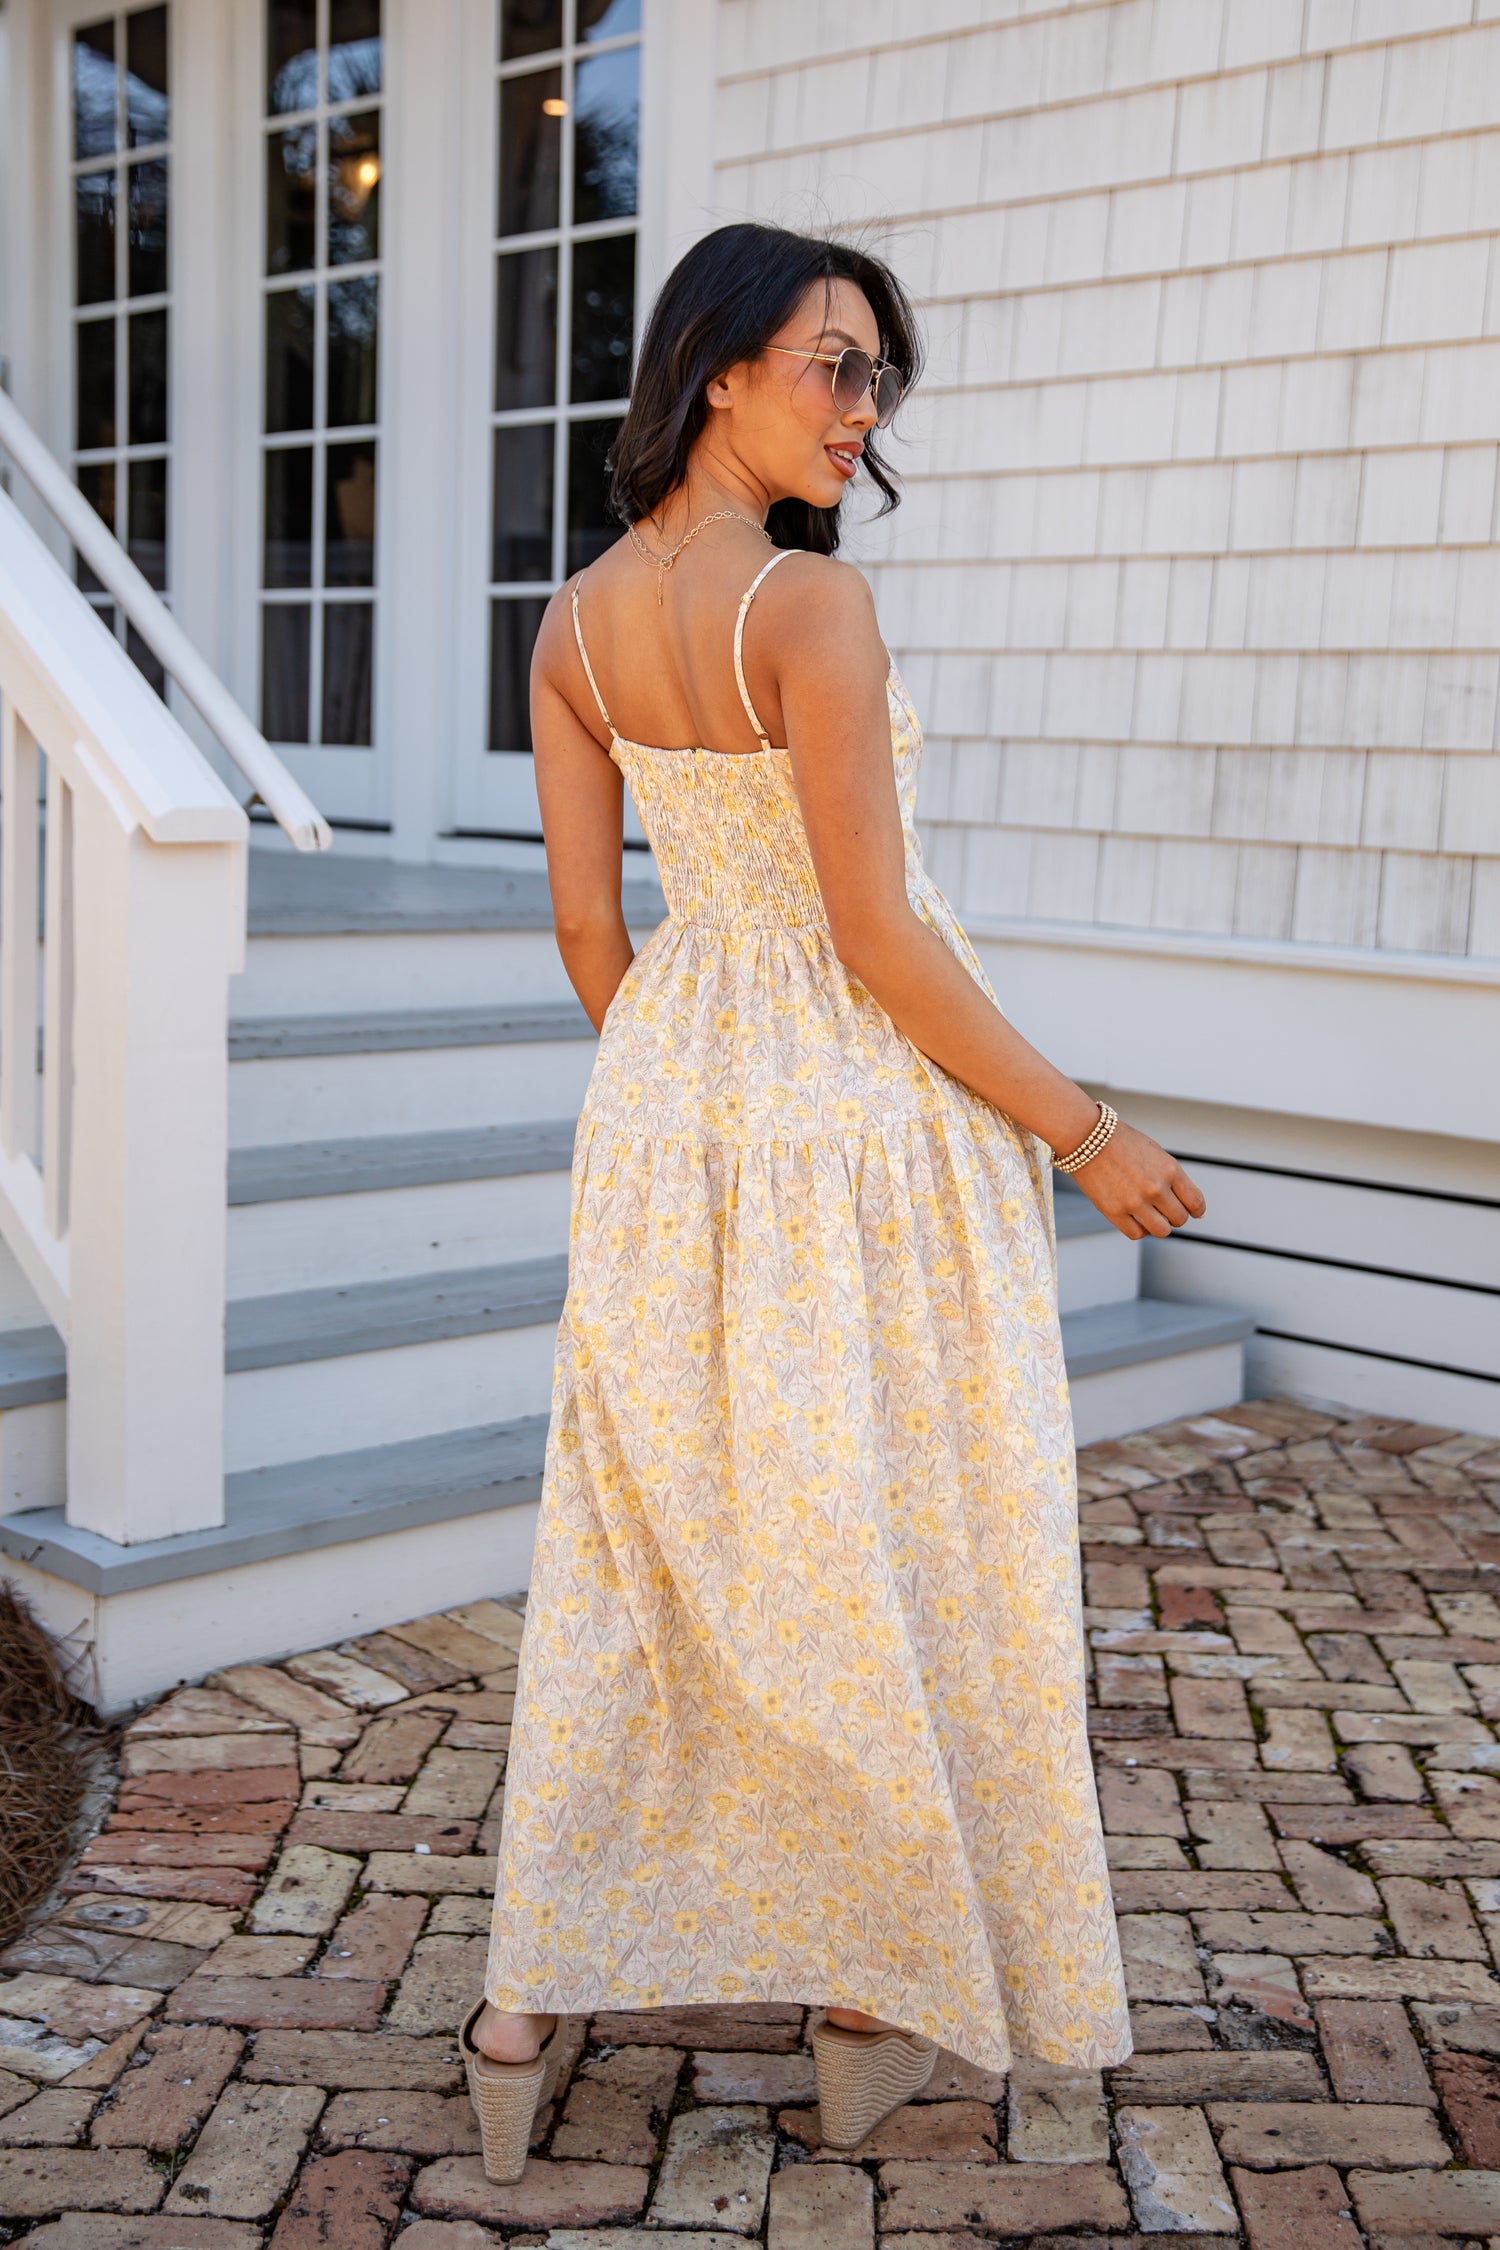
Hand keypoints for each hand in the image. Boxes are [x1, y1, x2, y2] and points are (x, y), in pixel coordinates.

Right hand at [1067, 1118, 1205, 1240]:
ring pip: (1161, 1230)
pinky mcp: (1114, 1212)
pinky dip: (1140, 1229)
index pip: (1195, 1202)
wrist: (1087, 1137)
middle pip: (1179, 1219)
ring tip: (1150, 1215)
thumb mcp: (1156, 1154)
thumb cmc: (1121, 1143)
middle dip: (1175, 1216)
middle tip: (1165, 1209)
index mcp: (1170, 1170)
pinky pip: (1136, 1234)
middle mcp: (1155, 1188)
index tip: (1192, 1211)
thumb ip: (1172, 1178)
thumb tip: (1189, 1206)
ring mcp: (1134, 1202)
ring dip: (1159, 1225)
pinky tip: (1135, 1219)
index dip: (1196, 1210)